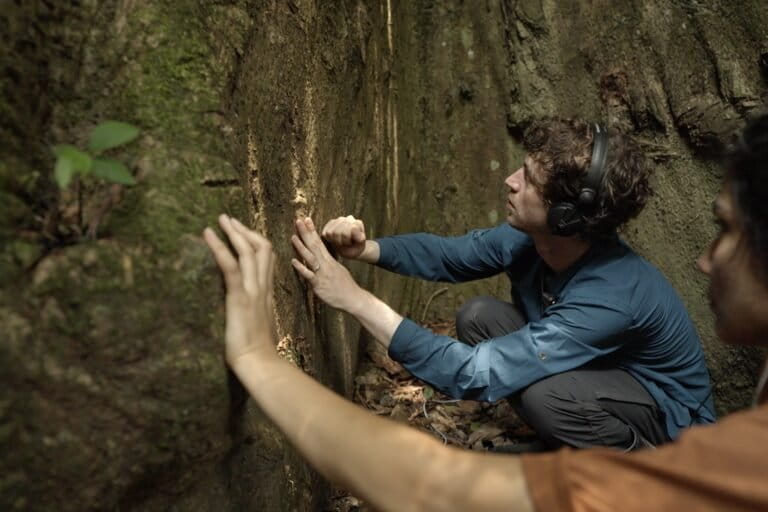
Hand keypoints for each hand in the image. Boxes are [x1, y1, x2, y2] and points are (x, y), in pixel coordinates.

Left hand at [203, 214, 275, 365]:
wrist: (259, 362)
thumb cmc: (257, 351)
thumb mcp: (258, 323)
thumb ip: (254, 309)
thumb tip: (243, 305)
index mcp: (267, 293)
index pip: (267, 259)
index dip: (255, 242)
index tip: (243, 233)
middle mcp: (262, 287)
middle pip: (261, 248)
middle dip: (245, 231)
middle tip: (229, 220)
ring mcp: (253, 290)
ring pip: (248, 251)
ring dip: (233, 232)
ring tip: (220, 219)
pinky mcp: (239, 297)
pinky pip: (230, 266)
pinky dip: (219, 247)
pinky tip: (208, 235)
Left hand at [292, 217, 363, 310]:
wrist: (353, 298)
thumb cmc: (344, 285)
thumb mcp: (338, 269)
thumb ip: (329, 261)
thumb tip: (322, 255)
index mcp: (329, 260)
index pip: (319, 242)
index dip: (312, 230)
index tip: (306, 219)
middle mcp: (325, 264)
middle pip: (314, 245)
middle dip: (306, 233)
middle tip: (298, 220)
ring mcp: (322, 274)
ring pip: (310, 258)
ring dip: (301, 247)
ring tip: (293, 236)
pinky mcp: (319, 285)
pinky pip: (309, 275)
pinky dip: (301, 268)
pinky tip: (294, 261)